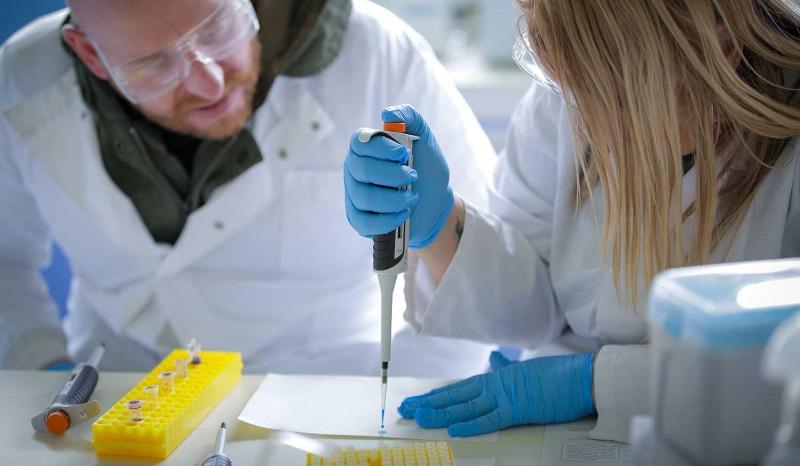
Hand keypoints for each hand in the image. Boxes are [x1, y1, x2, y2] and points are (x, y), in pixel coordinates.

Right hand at [344, 105, 453, 247]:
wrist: (435, 201)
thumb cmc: (426, 167)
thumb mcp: (425, 138)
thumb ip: (410, 118)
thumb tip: (388, 113)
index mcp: (366, 147)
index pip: (360, 142)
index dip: (380, 148)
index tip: (403, 153)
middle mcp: (355, 169)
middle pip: (361, 170)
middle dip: (392, 175)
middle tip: (413, 176)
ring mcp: (354, 195)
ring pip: (364, 197)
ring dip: (393, 199)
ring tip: (412, 197)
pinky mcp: (359, 219)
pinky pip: (364, 222)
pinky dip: (387, 220)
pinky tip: (403, 214)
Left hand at [398, 352, 596, 436]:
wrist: (580, 376)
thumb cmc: (556, 376)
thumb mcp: (525, 370)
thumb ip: (507, 367)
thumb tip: (496, 359)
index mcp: (496, 379)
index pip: (460, 389)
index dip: (437, 396)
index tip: (418, 401)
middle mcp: (495, 385)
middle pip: (455, 396)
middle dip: (429, 403)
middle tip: (406, 408)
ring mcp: (505, 396)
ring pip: (466, 406)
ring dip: (441, 412)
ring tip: (420, 417)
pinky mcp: (518, 409)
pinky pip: (490, 418)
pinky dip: (472, 424)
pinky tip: (454, 428)